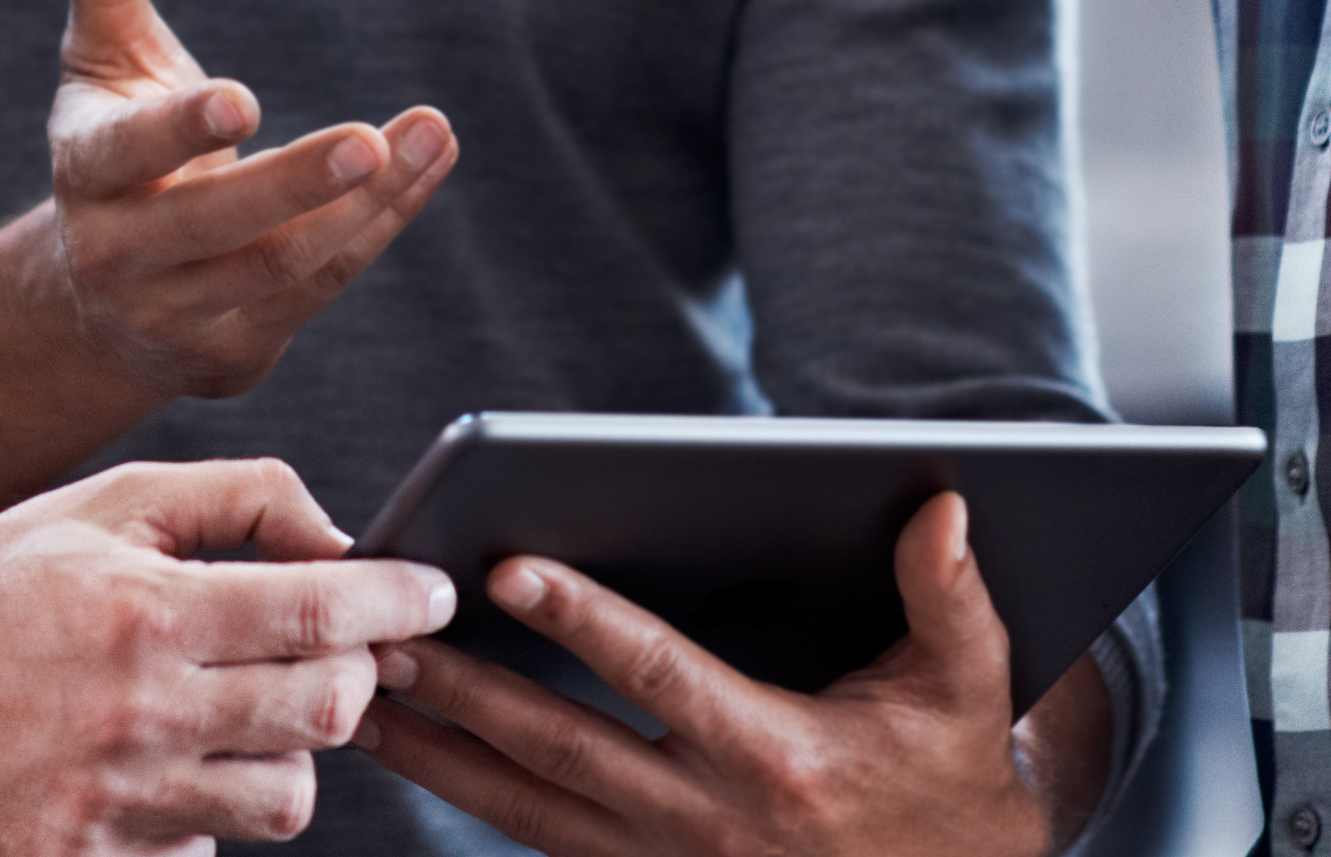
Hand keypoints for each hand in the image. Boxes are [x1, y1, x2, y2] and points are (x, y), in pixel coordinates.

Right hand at [0, 456, 459, 856]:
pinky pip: (202, 854)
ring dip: (283, 752)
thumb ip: (240, 500)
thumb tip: (342, 538)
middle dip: (356, 675)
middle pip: (325, 713)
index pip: (317, 607)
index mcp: (145, 611)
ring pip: (282, 798)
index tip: (432, 593)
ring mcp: (109, 805)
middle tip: (339, 649)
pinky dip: (201, 814)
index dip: (396, 600)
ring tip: (233, 714)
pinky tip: (157, 769)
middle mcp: (136, 712)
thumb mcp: (111, 506)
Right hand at [43, 0, 457, 397]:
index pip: (125, 155)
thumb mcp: (101, 63)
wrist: (94, 301)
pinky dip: (379, 227)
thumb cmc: (115, 150)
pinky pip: (319, 288)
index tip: (242, 101)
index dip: (180, 129)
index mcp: (87, 172)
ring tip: (431, 133)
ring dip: (368, 205)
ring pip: (282, 264)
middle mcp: (120, 254)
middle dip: (297, 184)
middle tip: (370, 141)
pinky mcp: (232, 351)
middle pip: (215, 225)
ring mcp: (177, 313)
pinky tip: (425, 167)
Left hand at [351, 492, 1072, 856]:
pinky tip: (417, 757)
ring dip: (442, 756)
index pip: (659, 676)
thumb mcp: (968, 689)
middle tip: (384, 635)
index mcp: (777, 758)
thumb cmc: (950, 774)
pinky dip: (475, 799)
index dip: (584, 620)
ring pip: (530, 810)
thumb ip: (951, 597)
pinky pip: (543, 842)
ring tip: (362, 698)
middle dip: (468, 692)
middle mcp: (709, 821)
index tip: (508, 567)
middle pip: (563, 748)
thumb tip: (944, 507)